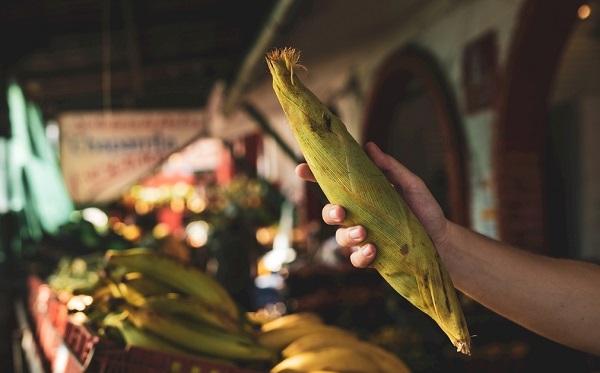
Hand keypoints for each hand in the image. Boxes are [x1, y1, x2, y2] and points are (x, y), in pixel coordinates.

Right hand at [295, 142, 448, 267]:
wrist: (442, 239)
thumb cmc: (424, 209)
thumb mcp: (410, 184)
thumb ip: (390, 168)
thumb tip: (369, 146)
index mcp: (361, 196)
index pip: (332, 186)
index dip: (313, 177)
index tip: (301, 169)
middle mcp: (357, 216)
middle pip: (329, 214)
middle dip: (329, 213)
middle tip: (340, 211)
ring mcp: (362, 238)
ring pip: (339, 238)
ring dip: (347, 235)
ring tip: (363, 232)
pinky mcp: (372, 257)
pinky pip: (356, 259)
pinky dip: (361, 256)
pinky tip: (373, 249)